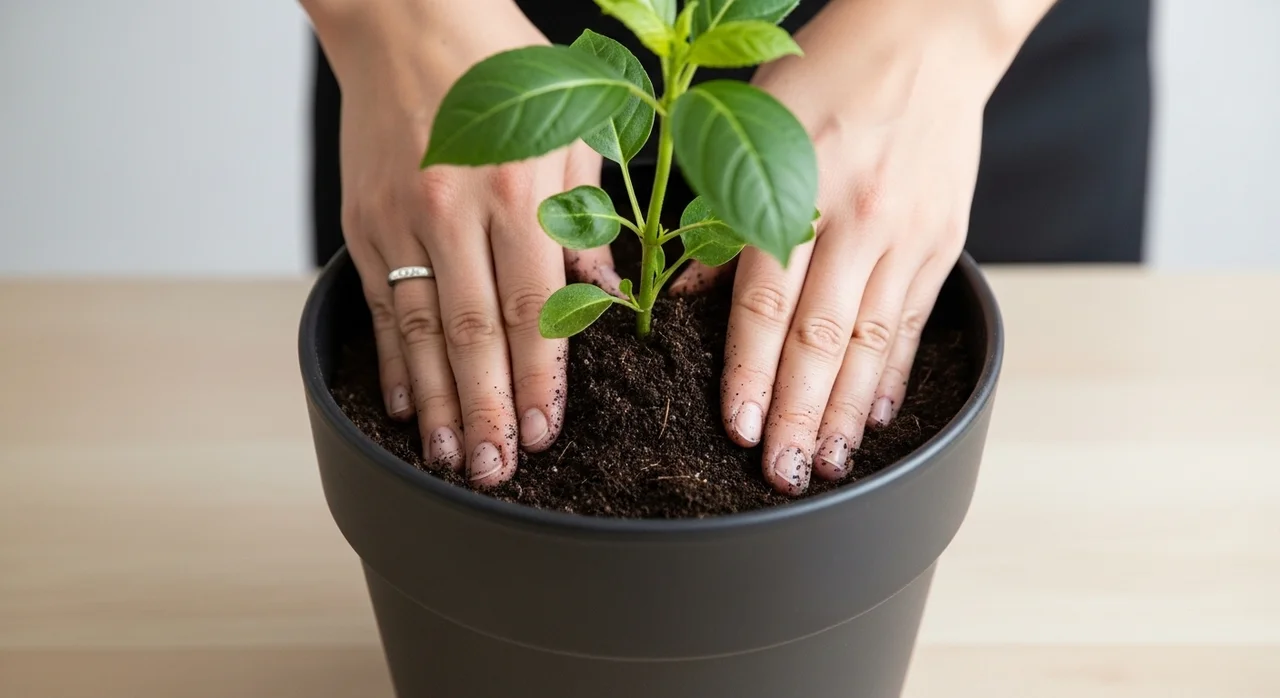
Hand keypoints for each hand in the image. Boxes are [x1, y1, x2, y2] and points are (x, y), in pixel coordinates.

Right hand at [309, 1, 614, 486]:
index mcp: (519, 190)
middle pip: (475, 335)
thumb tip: (600, 299)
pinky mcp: (363, 220)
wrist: (407, 16)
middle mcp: (456, 210)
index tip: (546, 433)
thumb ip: (585, 221)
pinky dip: (393, 360)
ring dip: (438, 403)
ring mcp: (401, 218)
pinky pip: (382, 303)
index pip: (534, 311)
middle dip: (489, 411)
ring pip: (423, 331)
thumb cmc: (502, 65)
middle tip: (498, 471)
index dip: (540, 380)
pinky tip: (404, 406)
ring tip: (451, 459)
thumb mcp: (572, 131)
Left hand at [673, 1, 1022, 494]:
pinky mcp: (941, 241)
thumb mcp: (751, 121)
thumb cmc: (827, 69)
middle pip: (821, 338)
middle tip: (781, 473)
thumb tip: (687, 295)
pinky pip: (913, 320)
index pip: (766, 303)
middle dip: (796, 413)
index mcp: (796, 188)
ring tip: (827, 464)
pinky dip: (892, 373)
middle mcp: (856, 218)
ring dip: (844, 411)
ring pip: (872, 341)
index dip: (749, 371)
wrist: (931, 34)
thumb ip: (720, 212)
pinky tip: (873, 415)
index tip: (738, 426)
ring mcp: (906, 234)